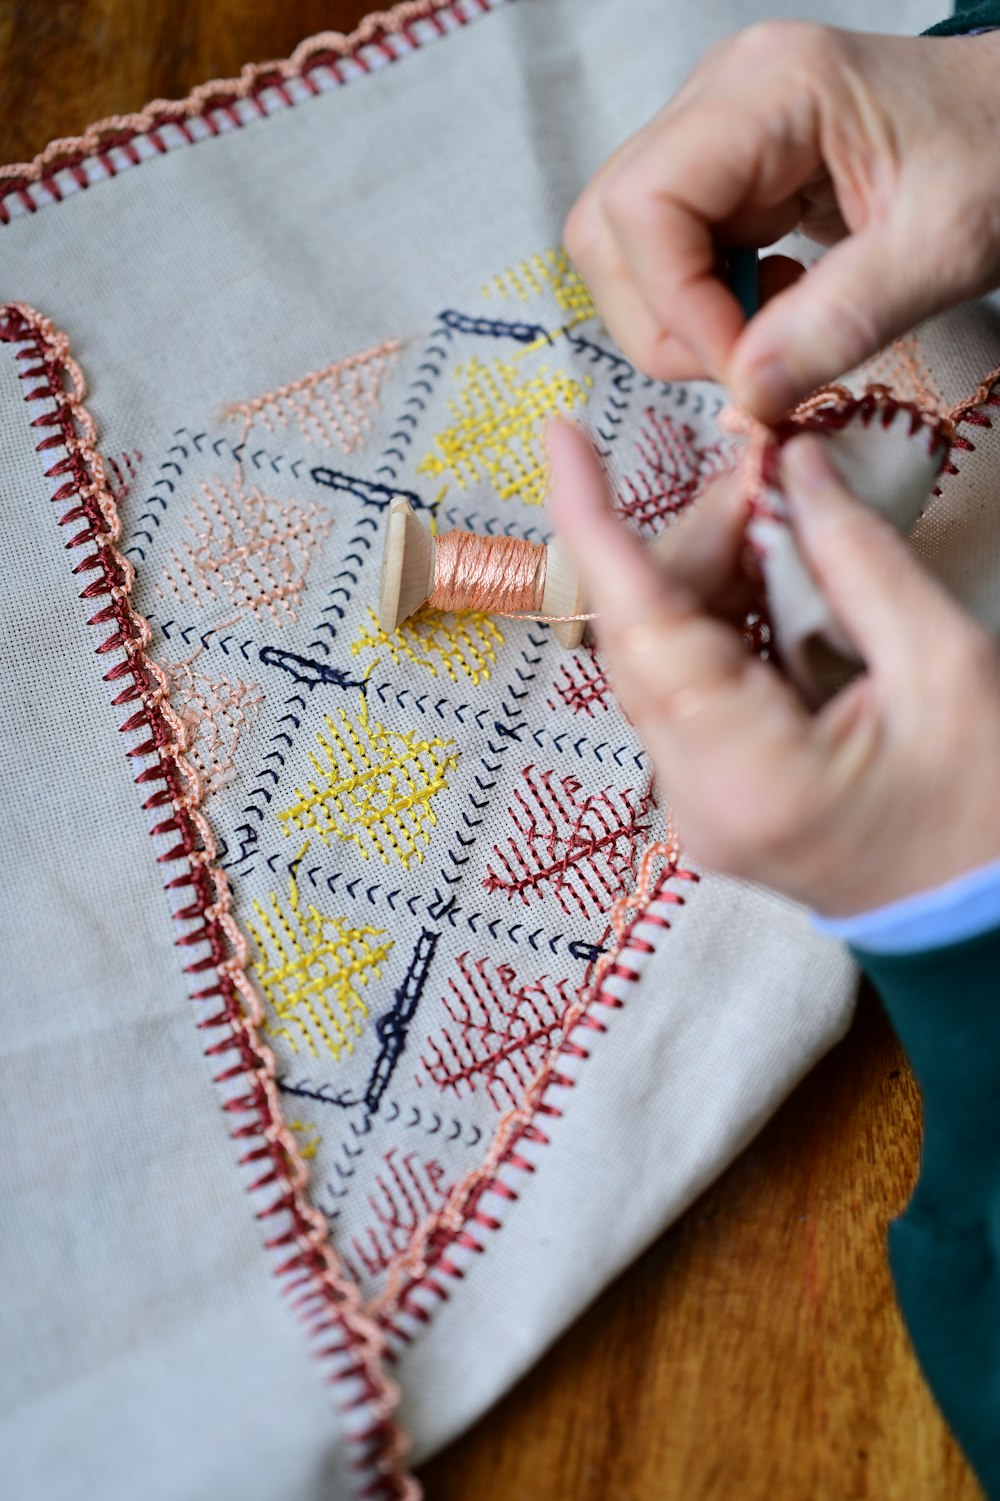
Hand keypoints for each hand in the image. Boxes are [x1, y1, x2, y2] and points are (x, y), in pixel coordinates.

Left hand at [546, 418, 999, 916]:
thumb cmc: (988, 819)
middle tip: (773, 478)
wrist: (984, 923)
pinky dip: (725, 623)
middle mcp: (693, 797)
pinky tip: (780, 588)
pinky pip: (687, 689)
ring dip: (714, 577)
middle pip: (646, 634)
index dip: (593, 521)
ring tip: (791, 528)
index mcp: (748, 773)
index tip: (562, 437)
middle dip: (699, 540)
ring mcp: (691, 805)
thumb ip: (856, 560)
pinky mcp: (706, 798)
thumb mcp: (945, 669)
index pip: (640, 626)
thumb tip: (793, 469)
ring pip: (661, 656)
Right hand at [564, 24, 999, 420]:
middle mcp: (720, 98)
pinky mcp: (724, 172)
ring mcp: (714, 132)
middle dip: (662, 320)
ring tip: (768, 332)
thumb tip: (747, 393)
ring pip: (623, 246)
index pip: (645, 204)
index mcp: (769, 88)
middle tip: (746, 362)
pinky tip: (775, 305)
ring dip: (678, 317)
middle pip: (610, 225)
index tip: (744, 366)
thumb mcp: (944, 246)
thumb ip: (844, 321)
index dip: (675, 303)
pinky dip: (705, 305)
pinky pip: (667, 253)